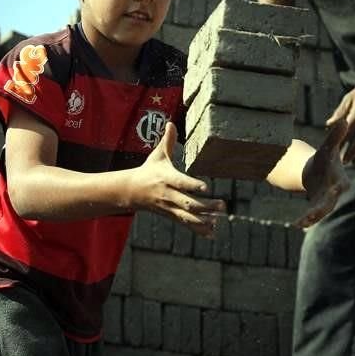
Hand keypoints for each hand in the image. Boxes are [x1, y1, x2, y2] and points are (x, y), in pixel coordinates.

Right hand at [129, 122, 225, 236]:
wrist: (132, 192)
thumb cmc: (149, 170)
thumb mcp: (157, 155)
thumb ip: (167, 141)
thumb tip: (171, 122)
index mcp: (167, 178)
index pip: (181, 182)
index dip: (193, 185)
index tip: (206, 187)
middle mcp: (169, 194)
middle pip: (188, 203)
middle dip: (205, 206)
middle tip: (222, 204)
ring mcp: (170, 207)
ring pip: (188, 217)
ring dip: (204, 220)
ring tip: (218, 220)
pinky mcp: (171, 215)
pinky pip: (186, 224)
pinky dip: (199, 229)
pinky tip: (213, 232)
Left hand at [292, 127, 349, 227]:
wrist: (318, 170)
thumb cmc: (325, 158)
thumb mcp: (328, 147)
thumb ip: (335, 136)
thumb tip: (344, 120)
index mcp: (340, 179)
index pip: (340, 184)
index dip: (337, 187)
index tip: (335, 189)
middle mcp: (335, 193)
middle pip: (330, 202)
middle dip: (322, 208)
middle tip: (314, 213)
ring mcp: (326, 202)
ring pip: (320, 212)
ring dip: (311, 217)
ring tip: (301, 222)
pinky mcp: (317, 207)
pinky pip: (312, 215)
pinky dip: (306, 220)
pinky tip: (296, 224)